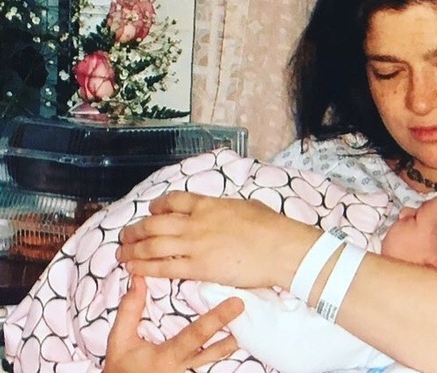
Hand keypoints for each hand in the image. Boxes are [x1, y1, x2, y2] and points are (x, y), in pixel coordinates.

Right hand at [104, 275, 242, 372]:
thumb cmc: (121, 367)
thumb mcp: (120, 340)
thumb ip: (130, 310)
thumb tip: (139, 279)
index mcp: (168, 356)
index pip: (196, 334)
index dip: (217, 319)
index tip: (236, 304)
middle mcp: (183, 366)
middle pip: (214, 350)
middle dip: (232, 335)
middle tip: (247, 314)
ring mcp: (188, 372)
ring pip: (214, 358)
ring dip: (230, 345)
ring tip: (246, 329)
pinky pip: (207, 362)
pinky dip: (219, 350)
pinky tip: (230, 338)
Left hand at [116, 191, 317, 288]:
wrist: (280, 247)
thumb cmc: (272, 226)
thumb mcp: (248, 206)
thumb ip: (228, 209)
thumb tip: (226, 212)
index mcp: (209, 204)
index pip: (173, 201)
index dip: (157, 207)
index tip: (150, 212)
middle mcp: (195, 222)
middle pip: (154, 224)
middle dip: (135, 230)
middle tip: (125, 237)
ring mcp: (194, 245)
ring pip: (152, 245)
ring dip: (133, 250)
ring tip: (121, 255)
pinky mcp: (198, 268)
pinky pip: (163, 268)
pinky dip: (144, 268)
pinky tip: (133, 270)